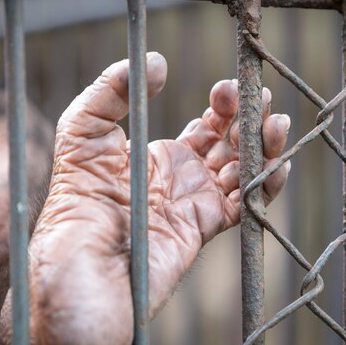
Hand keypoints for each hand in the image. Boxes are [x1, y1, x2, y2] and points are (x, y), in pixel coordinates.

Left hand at [0, 52, 290, 344]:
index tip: (226, 88)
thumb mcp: (79, 138)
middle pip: (231, 145)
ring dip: (263, 146)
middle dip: (248, 118)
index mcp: (153, 159)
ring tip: (275, 122)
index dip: (222, 105)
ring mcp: (193, 206)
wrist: (76, 283)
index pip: (204, 126)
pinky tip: (278, 163)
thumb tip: (156, 60)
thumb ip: (108, 94)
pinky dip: (266, 185)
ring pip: (243, 171)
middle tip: (258, 96)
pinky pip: (245, 205)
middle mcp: (179, 181)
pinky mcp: (202, 232)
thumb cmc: (68, 213)